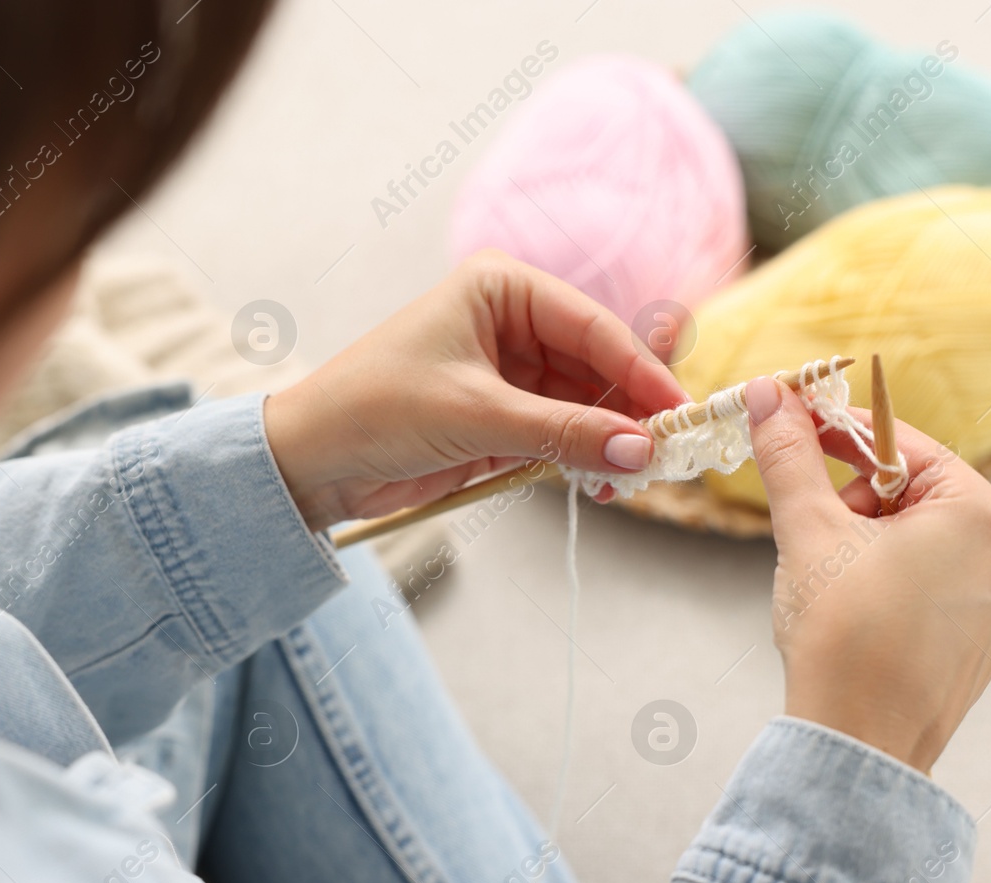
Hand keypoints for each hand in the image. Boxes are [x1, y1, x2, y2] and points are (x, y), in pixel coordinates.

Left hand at [263, 250, 688, 529]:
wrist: (311, 461)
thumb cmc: (374, 409)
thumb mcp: (475, 417)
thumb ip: (562, 433)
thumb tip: (640, 450)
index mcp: (503, 289)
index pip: (594, 326)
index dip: (642, 372)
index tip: (680, 414)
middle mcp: (513, 323)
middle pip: (599, 365)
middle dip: (631, 411)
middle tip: (667, 454)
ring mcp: (512, 374)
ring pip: (587, 405)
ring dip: (611, 441)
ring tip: (634, 478)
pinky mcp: (505, 419)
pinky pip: (563, 435)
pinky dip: (585, 459)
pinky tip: (603, 483)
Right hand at [744, 378, 990, 772]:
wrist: (860, 745)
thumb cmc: (844, 636)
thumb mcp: (808, 530)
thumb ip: (790, 456)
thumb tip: (769, 397)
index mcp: (981, 512)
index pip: (901, 444)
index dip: (838, 433)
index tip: (794, 426)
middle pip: (915, 493)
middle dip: (855, 500)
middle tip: (810, 526)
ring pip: (924, 544)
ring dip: (869, 543)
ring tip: (829, 580)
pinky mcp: (982, 646)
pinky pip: (936, 590)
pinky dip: (893, 586)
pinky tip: (857, 617)